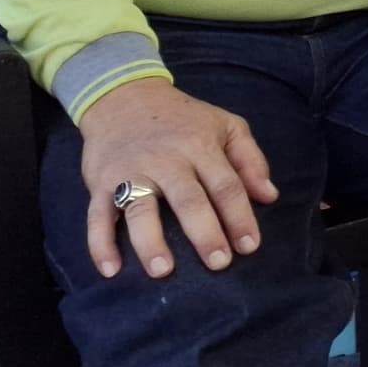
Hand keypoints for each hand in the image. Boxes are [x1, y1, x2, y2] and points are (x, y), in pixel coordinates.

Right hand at [76, 78, 277, 280]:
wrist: (124, 96)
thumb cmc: (184, 118)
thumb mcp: (226, 125)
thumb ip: (250, 159)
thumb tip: (270, 196)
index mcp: (200, 147)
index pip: (225, 185)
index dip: (240, 217)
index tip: (249, 246)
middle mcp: (166, 161)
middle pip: (188, 200)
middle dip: (205, 233)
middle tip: (218, 263)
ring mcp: (130, 172)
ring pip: (140, 209)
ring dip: (150, 241)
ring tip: (163, 270)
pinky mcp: (100, 182)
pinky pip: (97, 216)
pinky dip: (100, 244)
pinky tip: (110, 270)